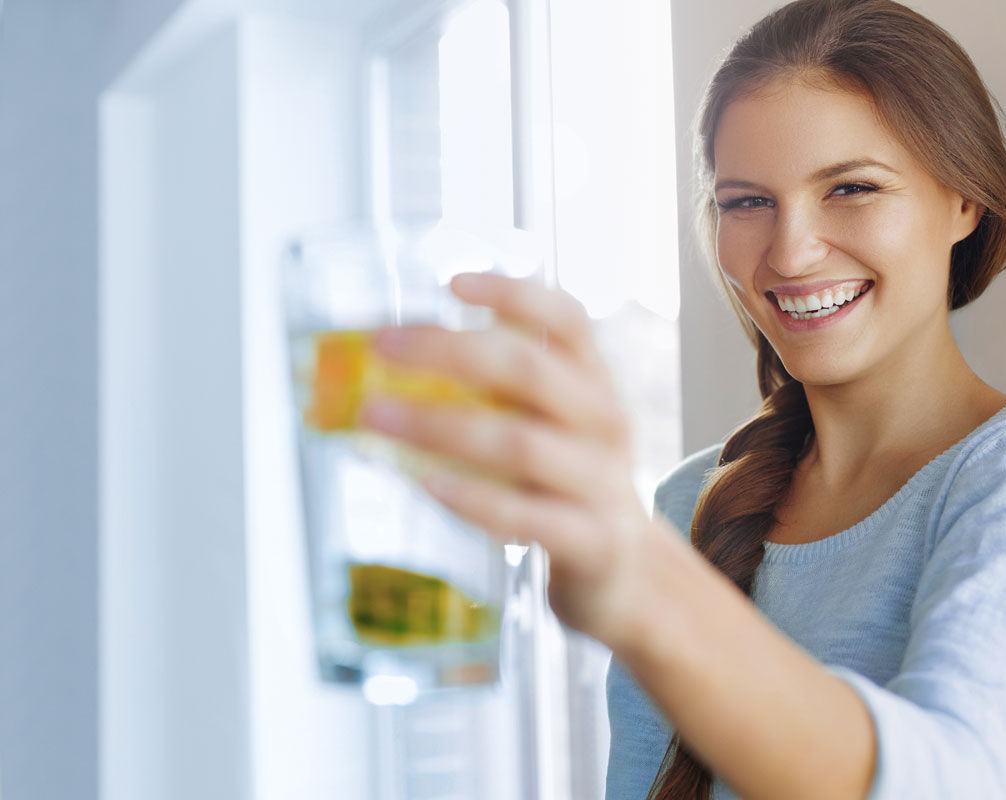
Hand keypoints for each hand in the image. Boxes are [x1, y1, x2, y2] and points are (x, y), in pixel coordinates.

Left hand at [357, 272, 659, 646]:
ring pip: (519, 443)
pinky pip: (524, 516)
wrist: (628, 575)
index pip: (567, 319)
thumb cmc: (567, 488)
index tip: (451, 282)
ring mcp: (602, 483)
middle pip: (529, 370)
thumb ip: (496, 394)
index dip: (513, 294)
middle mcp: (605, 423)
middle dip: (448, 350)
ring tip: (376, 416)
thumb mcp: (551, 427)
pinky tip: (424, 484)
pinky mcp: (590, 541)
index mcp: (595, 383)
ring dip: (439, 425)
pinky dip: (471, 498)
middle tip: (381, 346)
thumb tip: (391, 362)